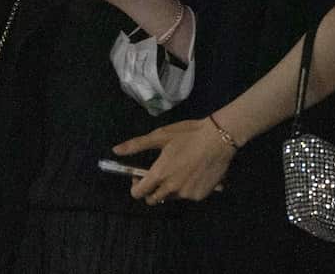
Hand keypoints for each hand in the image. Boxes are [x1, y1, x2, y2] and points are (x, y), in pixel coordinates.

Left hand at [112, 118, 234, 204]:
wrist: (219, 139)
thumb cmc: (188, 134)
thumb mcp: (161, 136)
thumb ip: (137, 145)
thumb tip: (115, 150)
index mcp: (159, 174)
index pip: (139, 194)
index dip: (136, 187)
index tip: (139, 177)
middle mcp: (171, 188)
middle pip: (153, 199)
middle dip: (151, 190)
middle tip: (159, 174)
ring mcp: (187, 194)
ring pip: (171, 197)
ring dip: (170, 188)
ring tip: (179, 170)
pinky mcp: (200, 195)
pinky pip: (188, 195)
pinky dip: (187, 188)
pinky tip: (194, 172)